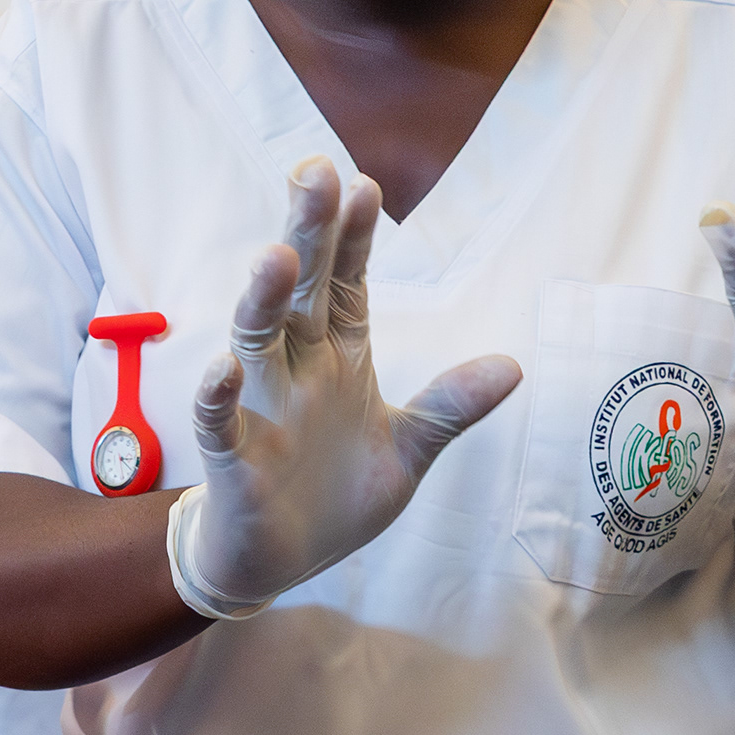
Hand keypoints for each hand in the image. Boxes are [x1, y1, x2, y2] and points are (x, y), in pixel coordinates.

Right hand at [174, 159, 522, 616]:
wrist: (281, 563)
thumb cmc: (338, 494)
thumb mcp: (411, 450)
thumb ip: (451, 406)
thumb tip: (514, 365)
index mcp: (339, 355)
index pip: (346, 281)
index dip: (354, 237)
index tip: (363, 185)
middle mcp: (296, 366)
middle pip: (301, 289)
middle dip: (309, 234)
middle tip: (314, 172)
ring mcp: (261, 405)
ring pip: (256, 338)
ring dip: (264, 299)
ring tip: (275, 258)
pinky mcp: (233, 455)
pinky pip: (220, 417)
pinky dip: (220, 393)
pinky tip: (226, 368)